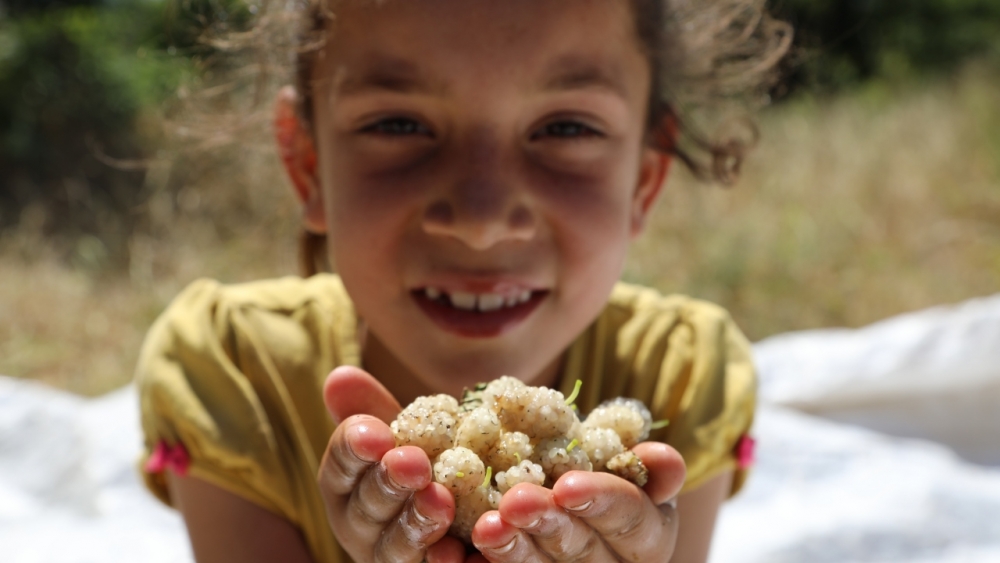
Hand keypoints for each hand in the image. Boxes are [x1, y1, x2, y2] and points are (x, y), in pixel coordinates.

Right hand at [317, 366, 466, 562]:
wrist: (471, 518)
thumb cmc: (426, 467)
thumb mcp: (405, 436)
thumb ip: (374, 411)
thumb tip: (340, 375)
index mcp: (349, 487)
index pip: (340, 465)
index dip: (354, 449)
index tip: (376, 434)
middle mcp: (363, 529)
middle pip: (367, 508)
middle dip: (388, 484)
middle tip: (413, 463)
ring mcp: (395, 558)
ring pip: (396, 548)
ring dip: (416, 524)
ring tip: (440, 500)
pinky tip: (460, 551)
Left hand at [470, 443, 685, 562]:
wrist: (568, 497)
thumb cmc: (603, 475)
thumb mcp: (631, 468)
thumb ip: (646, 466)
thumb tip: (661, 457)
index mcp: (646, 535)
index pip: (629, 518)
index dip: (601, 501)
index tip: (568, 485)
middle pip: (579, 549)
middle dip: (547, 524)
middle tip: (515, 501)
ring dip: (511, 551)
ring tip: (486, 527)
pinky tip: (456, 554)